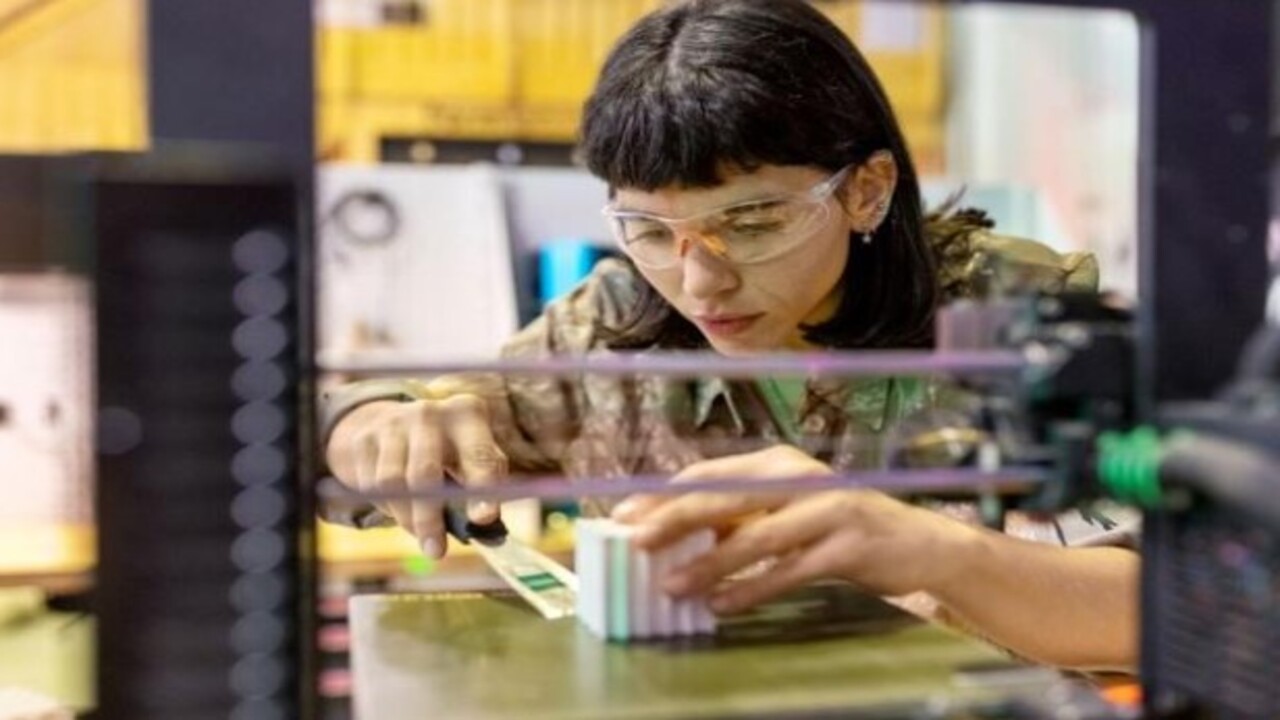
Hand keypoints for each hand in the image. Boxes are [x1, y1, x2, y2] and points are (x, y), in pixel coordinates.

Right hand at [326, 390, 506, 558]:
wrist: (400, 424)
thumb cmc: (453, 451)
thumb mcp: (476, 457)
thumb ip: (487, 486)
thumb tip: (482, 522)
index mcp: (468, 414)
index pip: (479, 455)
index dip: (482, 489)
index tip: (484, 519)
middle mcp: (430, 413)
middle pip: (424, 473)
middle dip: (429, 519)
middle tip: (436, 551)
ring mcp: (393, 423)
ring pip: (392, 484)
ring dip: (406, 518)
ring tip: (420, 532)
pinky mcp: (365, 439)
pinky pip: (371, 486)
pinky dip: (386, 507)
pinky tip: (400, 506)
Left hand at [613, 445, 978, 612]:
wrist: (918, 543)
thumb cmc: (840, 527)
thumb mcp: (789, 512)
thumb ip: (742, 517)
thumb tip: (679, 535)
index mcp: (779, 463)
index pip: (709, 473)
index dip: (665, 494)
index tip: (625, 515)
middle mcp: (801, 477)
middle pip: (726, 497)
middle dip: (675, 519)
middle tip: (635, 541)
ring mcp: (827, 509)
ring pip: (755, 536)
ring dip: (709, 562)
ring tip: (671, 584)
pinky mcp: (848, 545)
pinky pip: (789, 570)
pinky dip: (752, 588)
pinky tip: (722, 604)